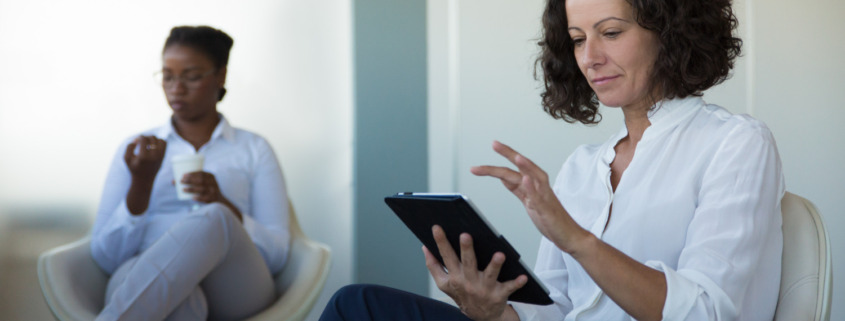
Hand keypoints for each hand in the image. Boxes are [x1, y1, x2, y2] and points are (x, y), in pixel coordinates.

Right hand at [124, 135, 166, 183]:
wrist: (144, 179)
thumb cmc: (134, 168)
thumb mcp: (127, 158)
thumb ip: (129, 146)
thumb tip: (137, 139)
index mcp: (144, 157)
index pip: (144, 140)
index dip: (140, 137)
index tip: (137, 140)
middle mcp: (154, 156)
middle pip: (153, 138)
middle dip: (146, 137)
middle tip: (142, 141)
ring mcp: (160, 156)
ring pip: (160, 140)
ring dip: (154, 139)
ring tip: (148, 143)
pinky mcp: (163, 156)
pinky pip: (164, 143)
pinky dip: (159, 141)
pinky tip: (153, 145)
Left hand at [180, 171, 242, 220]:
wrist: (219, 200)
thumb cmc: (206, 189)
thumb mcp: (204, 182)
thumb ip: (192, 180)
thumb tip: (173, 182)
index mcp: (211, 176)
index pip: (201, 173)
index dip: (192, 174)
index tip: (183, 175)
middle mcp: (213, 183)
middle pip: (201, 180)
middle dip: (190, 180)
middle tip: (181, 181)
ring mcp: (213, 191)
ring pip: (202, 189)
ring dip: (192, 189)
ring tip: (183, 189)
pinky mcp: (212, 198)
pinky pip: (205, 198)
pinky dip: (198, 197)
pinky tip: (192, 198)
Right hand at [423, 225, 525, 320]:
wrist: (481, 316)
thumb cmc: (463, 295)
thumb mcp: (444, 284)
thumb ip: (433, 266)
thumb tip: (424, 247)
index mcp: (455, 276)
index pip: (446, 257)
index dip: (440, 242)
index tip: (436, 227)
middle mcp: (469, 282)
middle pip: (468, 263)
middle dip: (467, 250)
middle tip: (466, 235)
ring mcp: (485, 289)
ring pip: (490, 275)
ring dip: (495, 265)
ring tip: (499, 254)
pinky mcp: (499, 295)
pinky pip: (509, 288)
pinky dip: (517, 283)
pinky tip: (523, 277)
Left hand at [470, 141, 587, 253]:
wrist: (569, 235)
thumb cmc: (550, 218)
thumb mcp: (529, 201)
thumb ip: (517, 189)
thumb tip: (503, 177)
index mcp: (533, 185)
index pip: (517, 167)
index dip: (506, 155)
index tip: (494, 143)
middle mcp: (540, 188)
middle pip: (524, 167)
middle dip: (509, 155)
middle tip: (495, 144)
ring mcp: (545, 198)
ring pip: (535, 178)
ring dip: (526, 167)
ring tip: (516, 156)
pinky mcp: (547, 211)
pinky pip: (539, 199)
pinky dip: (532, 189)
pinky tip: (526, 180)